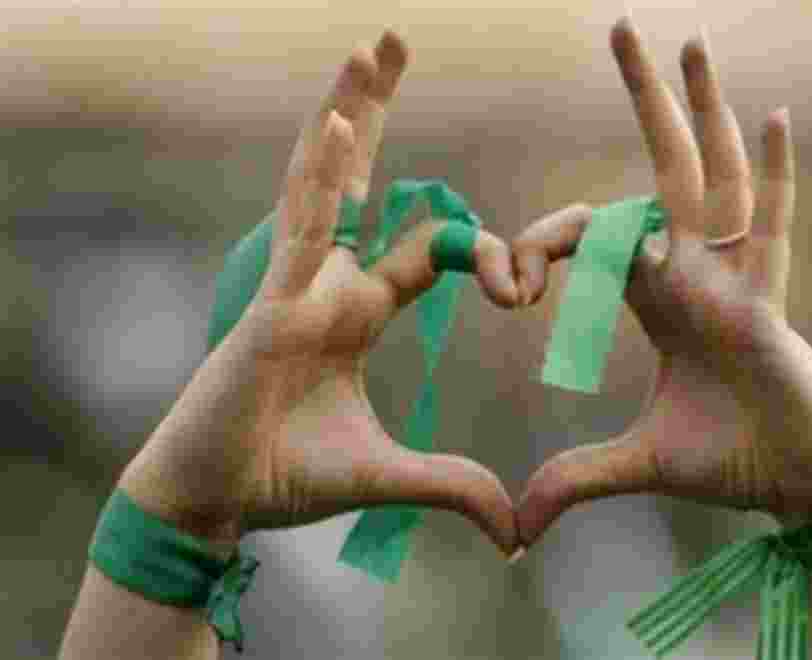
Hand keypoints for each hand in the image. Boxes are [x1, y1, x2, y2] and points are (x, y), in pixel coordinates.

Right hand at [118, 32, 529, 558]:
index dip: (484, 256)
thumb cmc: (284, 476)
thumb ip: (455, 486)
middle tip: (392, 43)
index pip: (432, 249)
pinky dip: (322, 178)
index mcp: (359, 308)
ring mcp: (297, 284)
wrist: (216, 500)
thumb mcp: (389, 474)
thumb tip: (516, 531)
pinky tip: (338, 122)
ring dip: (350, 113)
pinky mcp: (273, 305)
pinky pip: (305, 231)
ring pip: (326, 183)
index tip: (524, 286)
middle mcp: (328, 280)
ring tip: (371, 50)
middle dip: (374, 110)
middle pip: (362, 179)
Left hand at [516, 19, 811, 546]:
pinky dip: (774, 177)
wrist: (800, 485)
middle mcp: (692, 269)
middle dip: (644, 99)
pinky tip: (771, 117)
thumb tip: (514, 529)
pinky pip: (772, 228)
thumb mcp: (637, 462)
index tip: (504, 289)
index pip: (586, 237)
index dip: (537, 249)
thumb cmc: (731, 462)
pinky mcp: (769, 301)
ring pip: (713, 178)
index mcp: (653, 293)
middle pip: (659, 169)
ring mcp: (734, 277)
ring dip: (701, 111)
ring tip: (691, 41)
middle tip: (621, 27)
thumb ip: (575, 478)